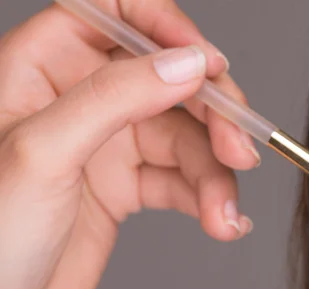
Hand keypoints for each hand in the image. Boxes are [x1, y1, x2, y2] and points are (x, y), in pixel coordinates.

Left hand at [0, 1, 258, 288]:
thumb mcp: (43, 154)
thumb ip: (115, 98)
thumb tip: (186, 65)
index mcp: (42, 68)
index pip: (113, 13)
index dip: (165, 26)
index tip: (207, 63)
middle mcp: (81, 98)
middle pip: (167, 80)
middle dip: (212, 116)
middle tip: (240, 150)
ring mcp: (108, 143)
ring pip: (185, 137)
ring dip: (215, 175)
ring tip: (223, 213)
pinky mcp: (128, 186)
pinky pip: (183, 179)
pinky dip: (207, 199)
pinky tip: (221, 221)